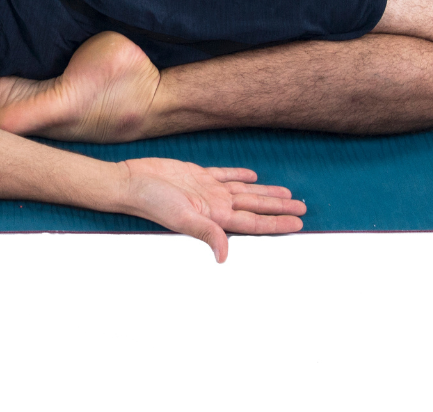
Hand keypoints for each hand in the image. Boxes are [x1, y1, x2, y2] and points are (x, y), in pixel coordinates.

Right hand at [118, 158, 305, 261]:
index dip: (277, 222)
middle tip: (302, 207)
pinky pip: (225, 175)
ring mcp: (207, 190)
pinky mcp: (197, 175)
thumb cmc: (152, 202)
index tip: (299, 223)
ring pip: (245, 191)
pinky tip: (252, 175)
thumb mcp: (182, 218)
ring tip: (285, 194)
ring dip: (265, 193)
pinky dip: (240, 175)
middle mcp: (216, 204)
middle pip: (255, 207)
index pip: (254, 222)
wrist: (130, 183)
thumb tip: (225, 257)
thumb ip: (207, 234)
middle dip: (279, 208)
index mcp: (215, 216)